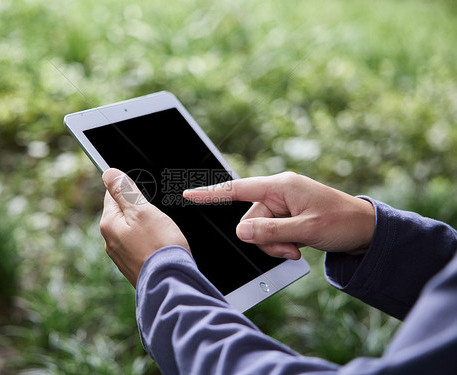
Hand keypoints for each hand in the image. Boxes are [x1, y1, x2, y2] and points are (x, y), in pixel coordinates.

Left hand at [100, 168, 189, 286]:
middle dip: (138, 209)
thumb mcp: (142, 211)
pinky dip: (149, 241)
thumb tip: (108, 174)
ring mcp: (121, 256)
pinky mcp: (133, 267)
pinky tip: (160, 245)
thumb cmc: (159, 246)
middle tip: (156, 215)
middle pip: (122, 213)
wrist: (170, 283)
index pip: (112, 195)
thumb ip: (124, 191)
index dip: (129, 190)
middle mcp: (110, 242)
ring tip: (160, 231)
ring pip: (131, 230)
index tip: (143, 195)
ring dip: (145, 226)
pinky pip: (138, 245)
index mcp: (109, 224)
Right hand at [183, 172, 374, 259]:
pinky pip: (271, 233)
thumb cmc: (342, 222)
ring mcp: (283, 206)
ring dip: (275, 244)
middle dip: (266, 239)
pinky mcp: (287, 217)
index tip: (188, 194)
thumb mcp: (306, 230)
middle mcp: (278, 193)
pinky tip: (298, 246)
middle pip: (250, 218)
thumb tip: (240, 231)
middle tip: (291, 248)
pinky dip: (280, 244)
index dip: (211, 193)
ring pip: (259, 230)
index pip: (238, 189)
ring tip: (298, 247)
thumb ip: (270, 231)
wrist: (366, 230)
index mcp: (281, 186)